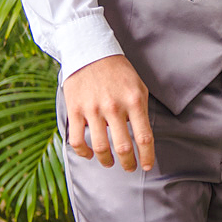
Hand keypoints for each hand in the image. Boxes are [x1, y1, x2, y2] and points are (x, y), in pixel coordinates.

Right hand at [61, 55, 154, 171]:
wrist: (91, 53)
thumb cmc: (119, 72)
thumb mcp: (139, 86)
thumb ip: (140, 110)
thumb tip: (142, 135)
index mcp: (134, 101)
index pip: (144, 137)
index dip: (147, 156)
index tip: (147, 166)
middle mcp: (114, 108)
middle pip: (123, 147)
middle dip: (128, 163)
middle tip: (129, 168)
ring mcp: (93, 110)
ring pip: (100, 147)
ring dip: (106, 161)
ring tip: (109, 164)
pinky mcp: (75, 110)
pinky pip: (77, 140)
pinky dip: (83, 152)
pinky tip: (89, 154)